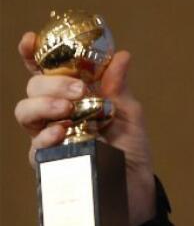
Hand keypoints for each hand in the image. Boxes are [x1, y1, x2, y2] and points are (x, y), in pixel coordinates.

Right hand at [13, 32, 157, 225]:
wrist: (136, 186)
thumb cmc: (130, 148)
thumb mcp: (129, 114)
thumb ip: (118, 88)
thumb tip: (120, 56)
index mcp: (72, 96)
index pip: (45, 71)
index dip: (33, 54)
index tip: (30, 38)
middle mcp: (55, 114)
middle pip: (33, 88)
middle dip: (51, 82)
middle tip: (77, 89)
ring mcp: (48, 137)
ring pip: (25, 113)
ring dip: (44, 105)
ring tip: (67, 109)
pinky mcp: (49, 162)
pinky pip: (36, 145)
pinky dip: (46, 135)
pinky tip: (60, 131)